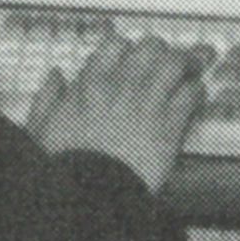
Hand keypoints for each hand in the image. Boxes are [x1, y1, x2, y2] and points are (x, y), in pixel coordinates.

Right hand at [23, 36, 210, 192]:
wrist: (88, 195)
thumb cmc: (64, 167)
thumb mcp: (41, 129)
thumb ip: (48, 98)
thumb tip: (55, 76)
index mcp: (90, 85)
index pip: (115, 46)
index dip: (128, 48)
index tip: (133, 56)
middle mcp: (121, 87)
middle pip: (150, 48)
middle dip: (163, 50)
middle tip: (171, 58)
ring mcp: (146, 104)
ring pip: (175, 63)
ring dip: (188, 63)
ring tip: (195, 67)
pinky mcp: (168, 126)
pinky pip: (190, 94)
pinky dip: (197, 91)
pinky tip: (198, 95)